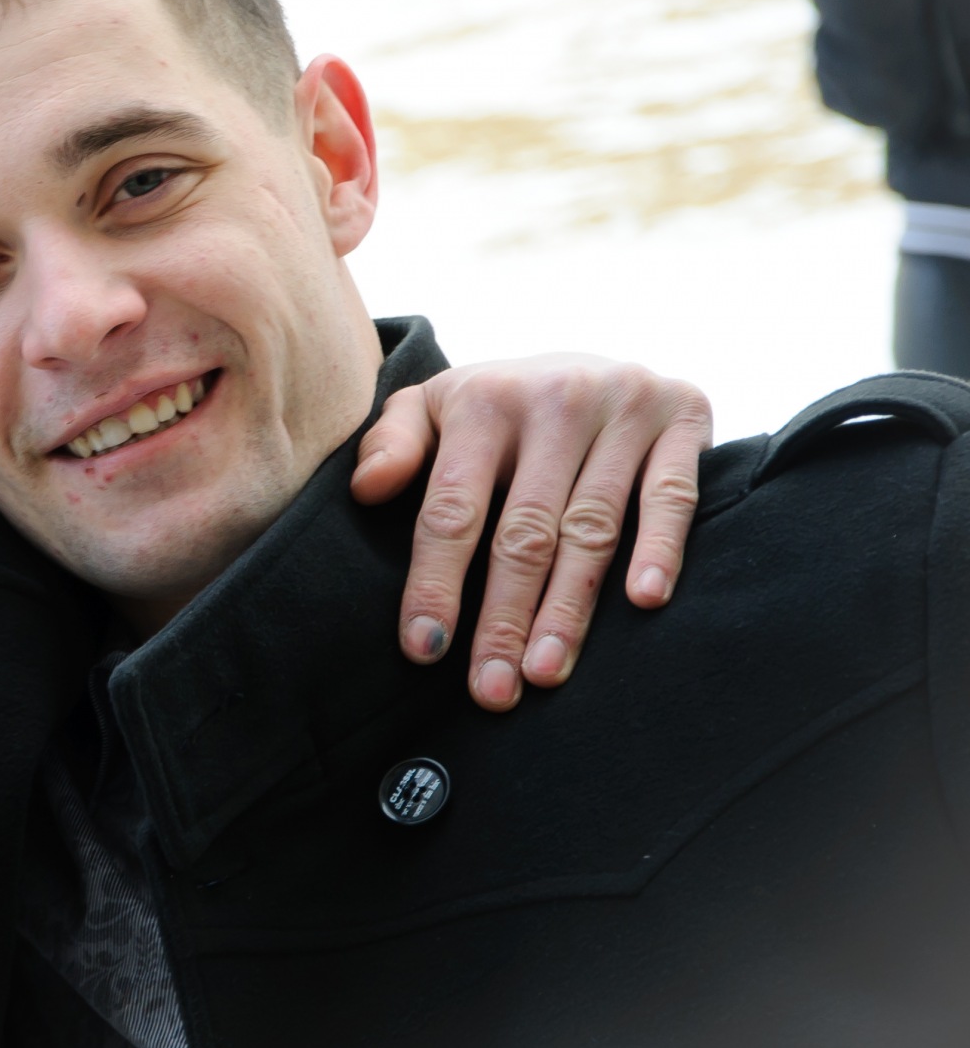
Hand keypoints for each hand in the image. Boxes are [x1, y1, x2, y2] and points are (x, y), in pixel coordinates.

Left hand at [351, 355, 710, 710]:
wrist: (589, 357)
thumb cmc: (496, 406)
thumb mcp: (432, 407)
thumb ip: (392, 443)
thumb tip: (366, 490)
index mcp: (481, 400)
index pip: (452, 508)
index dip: (436, 582)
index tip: (424, 649)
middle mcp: (554, 399)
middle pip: (523, 532)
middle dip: (503, 617)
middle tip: (490, 689)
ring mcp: (623, 406)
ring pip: (592, 528)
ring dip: (569, 608)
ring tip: (545, 671)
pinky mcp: (682, 416)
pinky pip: (671, 495)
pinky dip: (661, 547)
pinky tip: (644, 602)